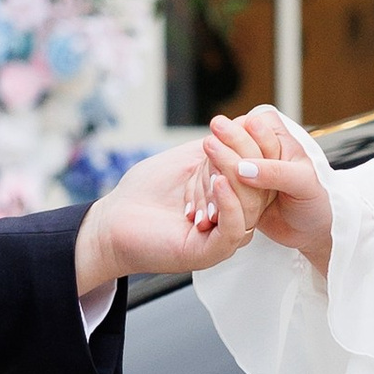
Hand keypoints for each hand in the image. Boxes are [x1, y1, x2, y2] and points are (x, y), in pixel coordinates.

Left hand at [74, 138, 253, 290]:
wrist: (113, 220)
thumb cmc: (145, 192)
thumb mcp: (188, 160)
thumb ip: (219, 147)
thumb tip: (246, 122)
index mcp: (233, 197)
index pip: (260, 169)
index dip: (253, 143)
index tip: (237, 120)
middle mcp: (234, 217)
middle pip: (259, 186)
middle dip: (240, 152)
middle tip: (217, 131)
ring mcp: (224, 237)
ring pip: (250, 206)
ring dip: (231, 170)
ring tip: (211, 149)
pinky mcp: (210, 253)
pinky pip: (234, 229)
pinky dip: (230, 204)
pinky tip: (217, 182)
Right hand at [204, 108, 332, 272]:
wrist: (312, 231)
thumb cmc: (316, 203)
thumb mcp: (303, 184)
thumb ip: (275, 172)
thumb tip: (243, 167)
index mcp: (277, 135)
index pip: (251, 125)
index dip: (239, 138)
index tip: (230, 155)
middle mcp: (257, 147)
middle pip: (229, 142)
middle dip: (221, 157)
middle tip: (213, 172)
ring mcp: (243, 168)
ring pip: (218, 164)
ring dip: (213, 176)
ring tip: (211, 191)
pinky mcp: (234, 189)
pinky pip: (216, 186)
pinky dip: (211, 194)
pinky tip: (207, 206)